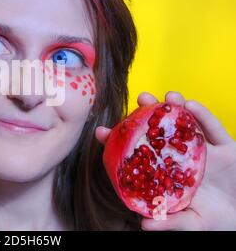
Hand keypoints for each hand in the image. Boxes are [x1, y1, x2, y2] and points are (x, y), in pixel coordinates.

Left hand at [96, 91, 235, 229]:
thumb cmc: (214, 220)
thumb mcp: (191, 223)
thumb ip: (170, 222)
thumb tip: (143, 226)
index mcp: (166, 171)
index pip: (139, 154)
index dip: (120, 142)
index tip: (101, 132)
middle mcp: (180, 156)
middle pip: (161, 131)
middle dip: (150, 114)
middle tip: (140, 99)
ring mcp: (203, 150)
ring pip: (187, 124)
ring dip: (177, 108)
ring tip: (167, 97)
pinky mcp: (227, 148)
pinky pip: (214, 130)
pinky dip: (204, 117)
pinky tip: (191, 106)